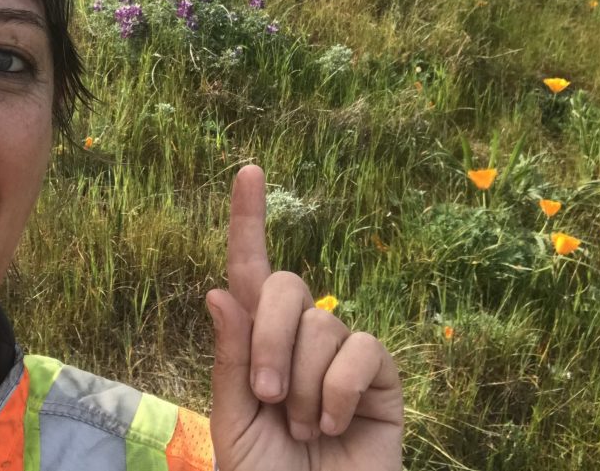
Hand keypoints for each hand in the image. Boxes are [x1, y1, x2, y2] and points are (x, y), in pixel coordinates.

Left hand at [206, 165, 402, 469]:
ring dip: (304, 382)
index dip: (248, 221)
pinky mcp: (380, 379)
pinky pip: (362, 350)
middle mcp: (299, 340)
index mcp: (254, 345)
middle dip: (268, 337)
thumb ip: (229, 359)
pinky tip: (333, 425)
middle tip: (265, 396)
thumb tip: (218, 289)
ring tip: (303, 428)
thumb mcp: (233, 422)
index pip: (249, 273)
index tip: (248, 170)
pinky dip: (338, 389)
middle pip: (286, 287)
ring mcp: (342, 356)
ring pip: (322, 322)